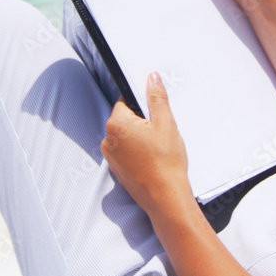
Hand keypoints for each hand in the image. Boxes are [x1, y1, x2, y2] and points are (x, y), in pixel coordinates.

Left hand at [101, 73, 193, 219]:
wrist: (166, 198)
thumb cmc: (165, 163)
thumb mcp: (165, 123)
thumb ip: (156, 97)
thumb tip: (151, 78)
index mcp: (116, 124)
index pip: (125, 102)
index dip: (142, 106)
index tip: (154, 114)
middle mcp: (108, 141)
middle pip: (125, 119)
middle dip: (142, 122)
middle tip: (159, 133)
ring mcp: (111, 158)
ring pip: (126, 137)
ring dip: (140, 138)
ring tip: (158, 148)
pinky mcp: (118, 171)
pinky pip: (127, 153)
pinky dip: (138, 152)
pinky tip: (153, 159)